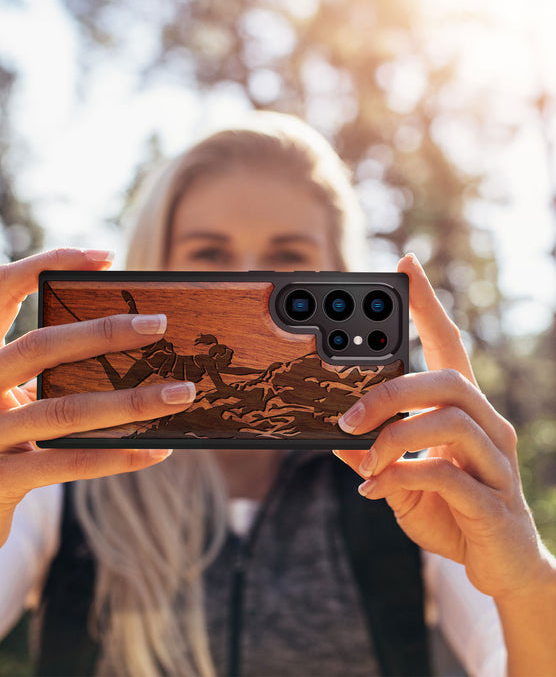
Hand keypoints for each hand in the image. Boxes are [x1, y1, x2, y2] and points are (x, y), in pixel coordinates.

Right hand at [0, 248, 195, 566]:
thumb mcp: (0, 400)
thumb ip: (40, 373)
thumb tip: (125, 346)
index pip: (1, 288)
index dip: (49, 262)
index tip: (106, 256)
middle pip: (38, 346)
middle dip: (104, 332)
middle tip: (159, 326)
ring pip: (62, 410)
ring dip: (130, 401)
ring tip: (180, 393)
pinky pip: (67, 463)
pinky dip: (117, 456)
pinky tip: (156, 450)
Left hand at [334, 253, 550, 600]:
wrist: (499, 567)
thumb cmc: (450, 510)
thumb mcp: (400, 477)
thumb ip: (373, 453)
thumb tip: (335, 435)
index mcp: (463, 412)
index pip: (449, 345)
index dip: (428, 305)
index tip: (406, 266)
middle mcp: (487, 427)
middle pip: (447, 380)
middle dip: (391, 392)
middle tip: (347, 417)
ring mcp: (496, 463)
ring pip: (450, 420)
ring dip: (394, 436)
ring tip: (365, 460)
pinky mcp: (493, 501)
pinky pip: (446, 474)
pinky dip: (402, 476)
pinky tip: (377, 490)